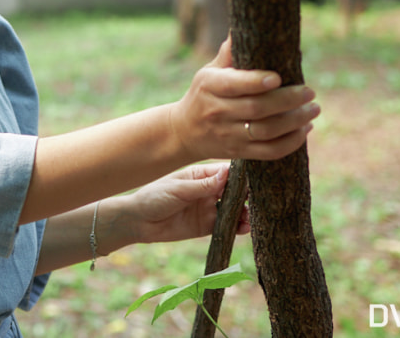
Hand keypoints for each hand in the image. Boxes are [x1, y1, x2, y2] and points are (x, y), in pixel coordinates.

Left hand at [118, 163, 248, 245]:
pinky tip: (244, 228)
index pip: (227, 173)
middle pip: (235, 191)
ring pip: (234, 209)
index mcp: (200, 175)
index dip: (242, 176)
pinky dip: (237, 227)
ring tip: (251, 217)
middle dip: (247, 196)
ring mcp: (209, 208)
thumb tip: (228, 173)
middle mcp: (208, 190)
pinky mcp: (207, 226)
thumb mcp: (179, 189)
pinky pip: (227, 226)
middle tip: (260, 201)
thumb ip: (204, 185)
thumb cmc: (154, 197)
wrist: (139, 221)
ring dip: (245, 213)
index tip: (256, 180)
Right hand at [169, 37, 318, 161]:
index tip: (279, 77)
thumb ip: (228, 54)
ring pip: (266, 131)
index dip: (257, 82)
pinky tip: (304, 130)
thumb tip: (244, 27)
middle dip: (288, 100)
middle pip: (257, 109)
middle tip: (310, 92)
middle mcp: (217, 111)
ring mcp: (228, 135)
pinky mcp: (238, 152)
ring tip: (313, 110)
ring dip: (294, 122)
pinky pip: (269, 152)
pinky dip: (291, 143)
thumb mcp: (208, 72)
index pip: (235, 85)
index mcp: (210, 86)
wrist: (184, 131)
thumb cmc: (204, 94)